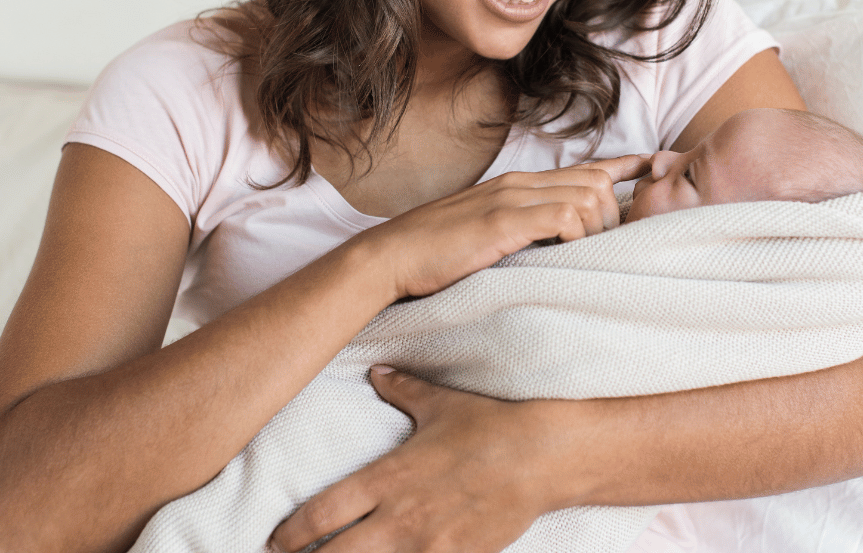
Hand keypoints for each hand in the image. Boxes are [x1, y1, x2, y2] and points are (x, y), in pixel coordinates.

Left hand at [269, 367, 559, 552]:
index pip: (321, 514)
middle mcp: (400, 518)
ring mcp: (428, 547)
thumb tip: (376, 371)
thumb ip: (401, 390)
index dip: (289, 534)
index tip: (275, 541)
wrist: (542, 456)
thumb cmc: (489, 426)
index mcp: (388, 477)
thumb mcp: (440, 404)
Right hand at [347, 155, 644, 300]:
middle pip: (596, 180)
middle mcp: (520, 183)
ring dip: (598, 229)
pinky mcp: (502, 220)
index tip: (651, 171)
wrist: (390, 257)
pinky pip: (565, 217)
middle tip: (613, 245)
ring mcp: (511, 198)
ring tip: (586, 257)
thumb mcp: (486, 233)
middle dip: (618, 211)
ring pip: (588, 196)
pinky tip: (565, 255)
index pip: (584, 168)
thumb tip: (554, 242)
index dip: (624, 169)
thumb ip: (521, 228)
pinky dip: (577, 236)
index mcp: (517, 184)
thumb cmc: (435, 253)